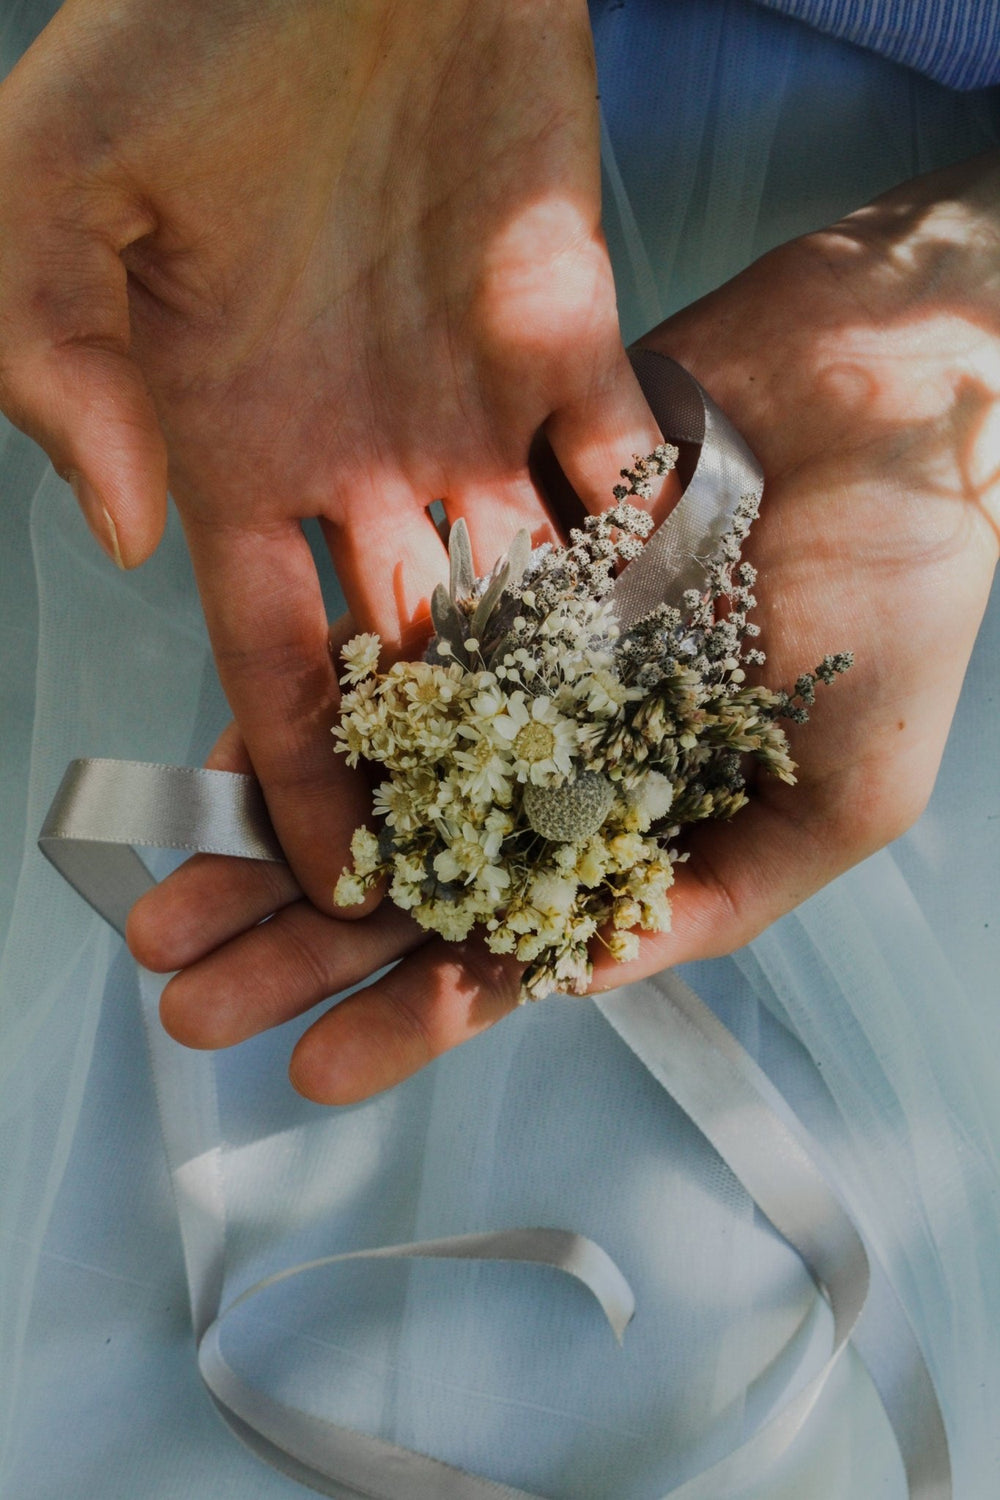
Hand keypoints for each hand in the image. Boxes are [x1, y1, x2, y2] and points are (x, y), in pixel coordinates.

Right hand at [0, 0, 659, 909]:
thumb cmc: (186, 36)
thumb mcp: (57, 195)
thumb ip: (55, 364)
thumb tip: (118, 530)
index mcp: (237, 448)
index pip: (270, 657)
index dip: (299, 772)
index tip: (336, 879)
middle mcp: (355, 454)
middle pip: (404, 657)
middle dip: (437, 768)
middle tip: (488, 874)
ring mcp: (467, 403)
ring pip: (519, 588)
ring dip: (554, 689)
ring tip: (604, 795)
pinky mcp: (567, 334)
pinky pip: (618, 469)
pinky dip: (649, 547)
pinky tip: (682, 640)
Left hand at [127, 153, 999, 1101]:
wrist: (884, 409)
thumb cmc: (905, 609)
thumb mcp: (843, 798)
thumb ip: (717, 896)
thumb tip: (573, 978)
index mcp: (635, 835)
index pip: (511, 945)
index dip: (414, 1014)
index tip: (315, 1069)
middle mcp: (557, 765)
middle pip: (409, 875)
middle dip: (299, 948)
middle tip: (191, 1007)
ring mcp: (514, 676)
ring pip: (371, 779)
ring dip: (268, 846)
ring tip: (168, 910)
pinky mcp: (484, 581)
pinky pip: (378, 654)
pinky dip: (306, 712)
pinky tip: (228, 767)